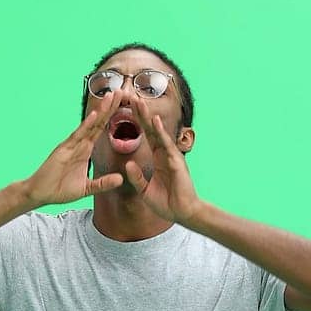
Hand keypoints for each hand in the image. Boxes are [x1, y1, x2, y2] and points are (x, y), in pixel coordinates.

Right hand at [22, 88, 129, 207]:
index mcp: (85, 150)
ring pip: (90, 125)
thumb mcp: (86, 188)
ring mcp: (71, 145)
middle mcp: (79, 144)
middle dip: (110, 108)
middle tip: (123, 92)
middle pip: (98, 122)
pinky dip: (86, 125)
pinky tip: (95, 115)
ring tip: (112, 97)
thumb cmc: (59, 189)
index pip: (101, 130)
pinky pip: (77, 135)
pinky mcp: (64, 149)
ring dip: (101, 111)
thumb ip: (103, 183)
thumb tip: (120, 179)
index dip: (112, 118)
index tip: (124, 105)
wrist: (40, 193)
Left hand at [120, 92, 202, 227]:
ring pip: (158, 133)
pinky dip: (161, 133)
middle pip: (151, 129)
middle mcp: (164, 153)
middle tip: (131, 97)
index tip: (128, 109)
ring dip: (148, 117)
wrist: (182, 213)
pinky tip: (155, 121)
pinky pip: (166, 145)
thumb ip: (136, 177)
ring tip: (139, 102)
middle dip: (141, 113)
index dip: (137, 123)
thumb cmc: (166, 203)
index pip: (146, 136)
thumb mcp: (144, 190)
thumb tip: (128, 164)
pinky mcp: (176, 162)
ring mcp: (171, 156)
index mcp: (157, 158)